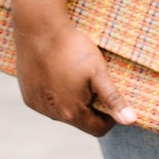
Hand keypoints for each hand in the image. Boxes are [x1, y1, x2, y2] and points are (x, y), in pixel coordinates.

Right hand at [8, 0, 136, 137]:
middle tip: (93, 82)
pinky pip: (46, 103)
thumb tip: (131, 121)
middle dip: (90, 107)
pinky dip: (55, 94)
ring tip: (74, 76)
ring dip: (72, 101)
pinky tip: (57, 74)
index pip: (98, 129)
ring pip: (62, 112)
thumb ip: (113, 99)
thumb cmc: (72, 48)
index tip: (111, 99)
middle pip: (80, 121)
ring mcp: (37, 105)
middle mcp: (52, 114)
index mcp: (72, 112)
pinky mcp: (27, 96)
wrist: (38, 28)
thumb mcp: (98, 72)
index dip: (110, 117)